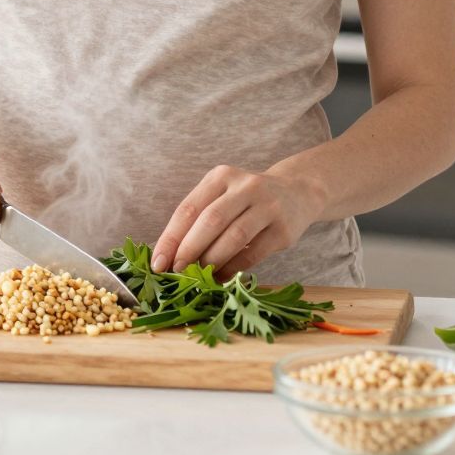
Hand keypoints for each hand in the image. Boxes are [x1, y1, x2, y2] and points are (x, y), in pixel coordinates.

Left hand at [152, 165, 323, 279]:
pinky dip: (233, 269)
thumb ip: (198, 220)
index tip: (157, 263)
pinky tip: (220, 278)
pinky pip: (253, 254)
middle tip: (176, 271)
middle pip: (210, 220)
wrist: (297, 192)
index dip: (170, 238)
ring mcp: (268, 206)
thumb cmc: (247, 200)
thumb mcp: (222, 196)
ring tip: (197, 276)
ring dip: (211, 261)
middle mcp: (245, 186)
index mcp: (221, 176)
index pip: (189, 208)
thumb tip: (168, 256)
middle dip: (189, 250)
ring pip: (233, 237)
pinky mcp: (283, 230)